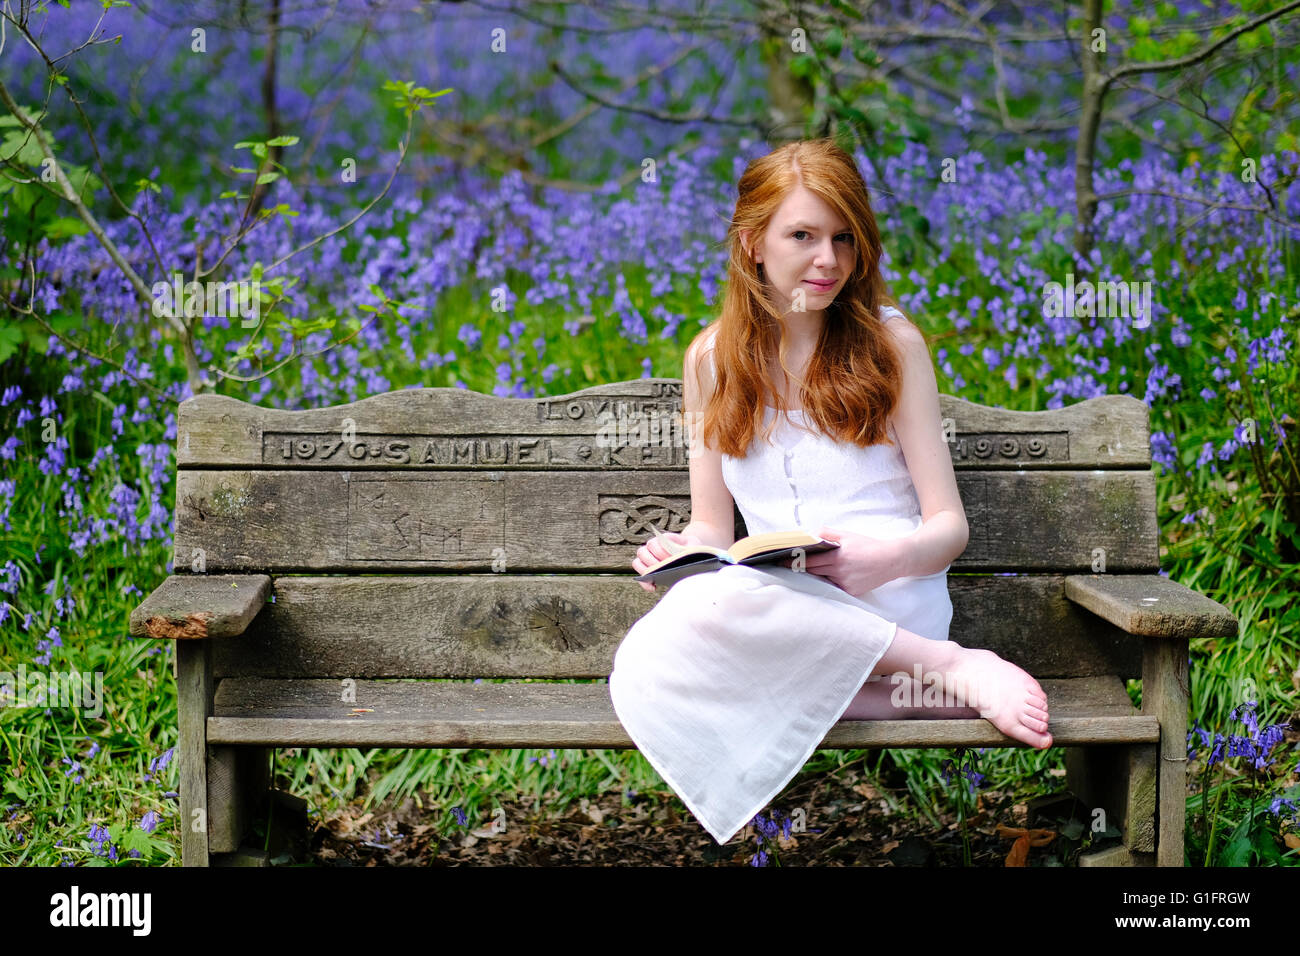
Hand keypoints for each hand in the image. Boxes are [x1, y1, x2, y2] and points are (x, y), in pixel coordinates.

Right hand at [632, 531, 703, 592]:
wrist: (691, 553)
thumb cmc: (692, 548)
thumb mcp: (693, 545)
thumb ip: (687, 549)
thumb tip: (679, 559)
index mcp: (661, 539)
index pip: (653, 544)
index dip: (660, 552)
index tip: (669, 559)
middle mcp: (651, 547)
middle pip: (642, 552)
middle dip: (652, 562)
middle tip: (663, 570)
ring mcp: (648, 559)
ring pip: (637, 563)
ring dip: (645, 572)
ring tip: (656, 579)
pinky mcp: (648, 571)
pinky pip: (641, 576)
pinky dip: (645, 583)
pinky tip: (654, 587)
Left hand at [778, 525, 904, 598]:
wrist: (891, 560)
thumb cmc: (867, 545)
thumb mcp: (847, 535)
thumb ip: (826, 533)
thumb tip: (808, 535)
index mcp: (837, 556)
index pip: (809, 560)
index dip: (794, 561)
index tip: (781, 561)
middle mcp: (840, 572)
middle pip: (812, 571)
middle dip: (799, 568)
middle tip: (784, 566)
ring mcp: (845, 584)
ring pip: (821, 580)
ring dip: (812, 575)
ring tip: (801, 571)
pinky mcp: (851, 592)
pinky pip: (833, 587)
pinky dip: (827, 582)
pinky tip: (823, 578)